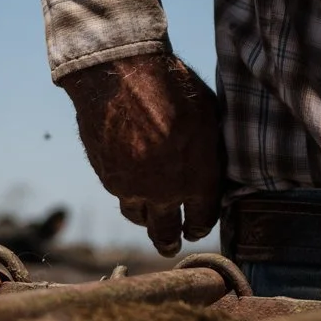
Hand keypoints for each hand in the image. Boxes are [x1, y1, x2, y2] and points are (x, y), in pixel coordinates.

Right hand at [58, 54, 224, 256]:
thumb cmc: (173, 87)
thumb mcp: (208, 116)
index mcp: (197, 177)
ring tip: (151, 220)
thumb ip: (210, 150)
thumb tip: (214, 166)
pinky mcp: (107, 178)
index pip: (203, 218)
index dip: (202, 225)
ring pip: (140, 217)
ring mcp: (132, 187)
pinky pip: (120, 195)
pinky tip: (132, 187)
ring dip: (147, 220)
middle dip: (172, 240)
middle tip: (173, 245)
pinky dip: (128, 194)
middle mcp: (164, 191)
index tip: (198, 227)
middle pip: (167, 231)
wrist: (120, 75)